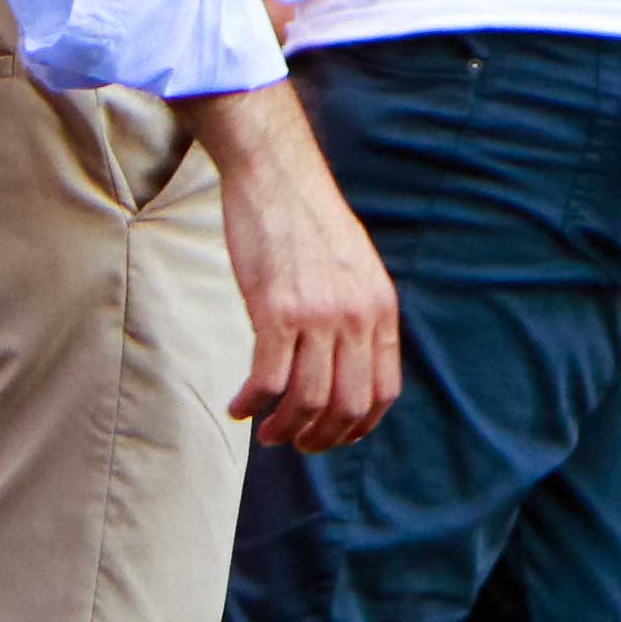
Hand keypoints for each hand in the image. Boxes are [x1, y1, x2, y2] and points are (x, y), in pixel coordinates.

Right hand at [192, 84, 399, 453]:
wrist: (278, 179)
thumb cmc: (306, 222)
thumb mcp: (354, 269)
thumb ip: (356, 314)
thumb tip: (342, 360)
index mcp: (380, 309)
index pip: (382, 391)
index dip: (357, 426)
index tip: (330, 436)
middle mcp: (355, 317)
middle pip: (346, 406)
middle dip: (319, 438)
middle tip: (293, 442)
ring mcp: (317, 315)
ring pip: (307, 400)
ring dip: (284, 428)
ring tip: (266, 432)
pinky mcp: (275, 311)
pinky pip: (267, 379)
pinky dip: (251, 402)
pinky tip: (238, 405)